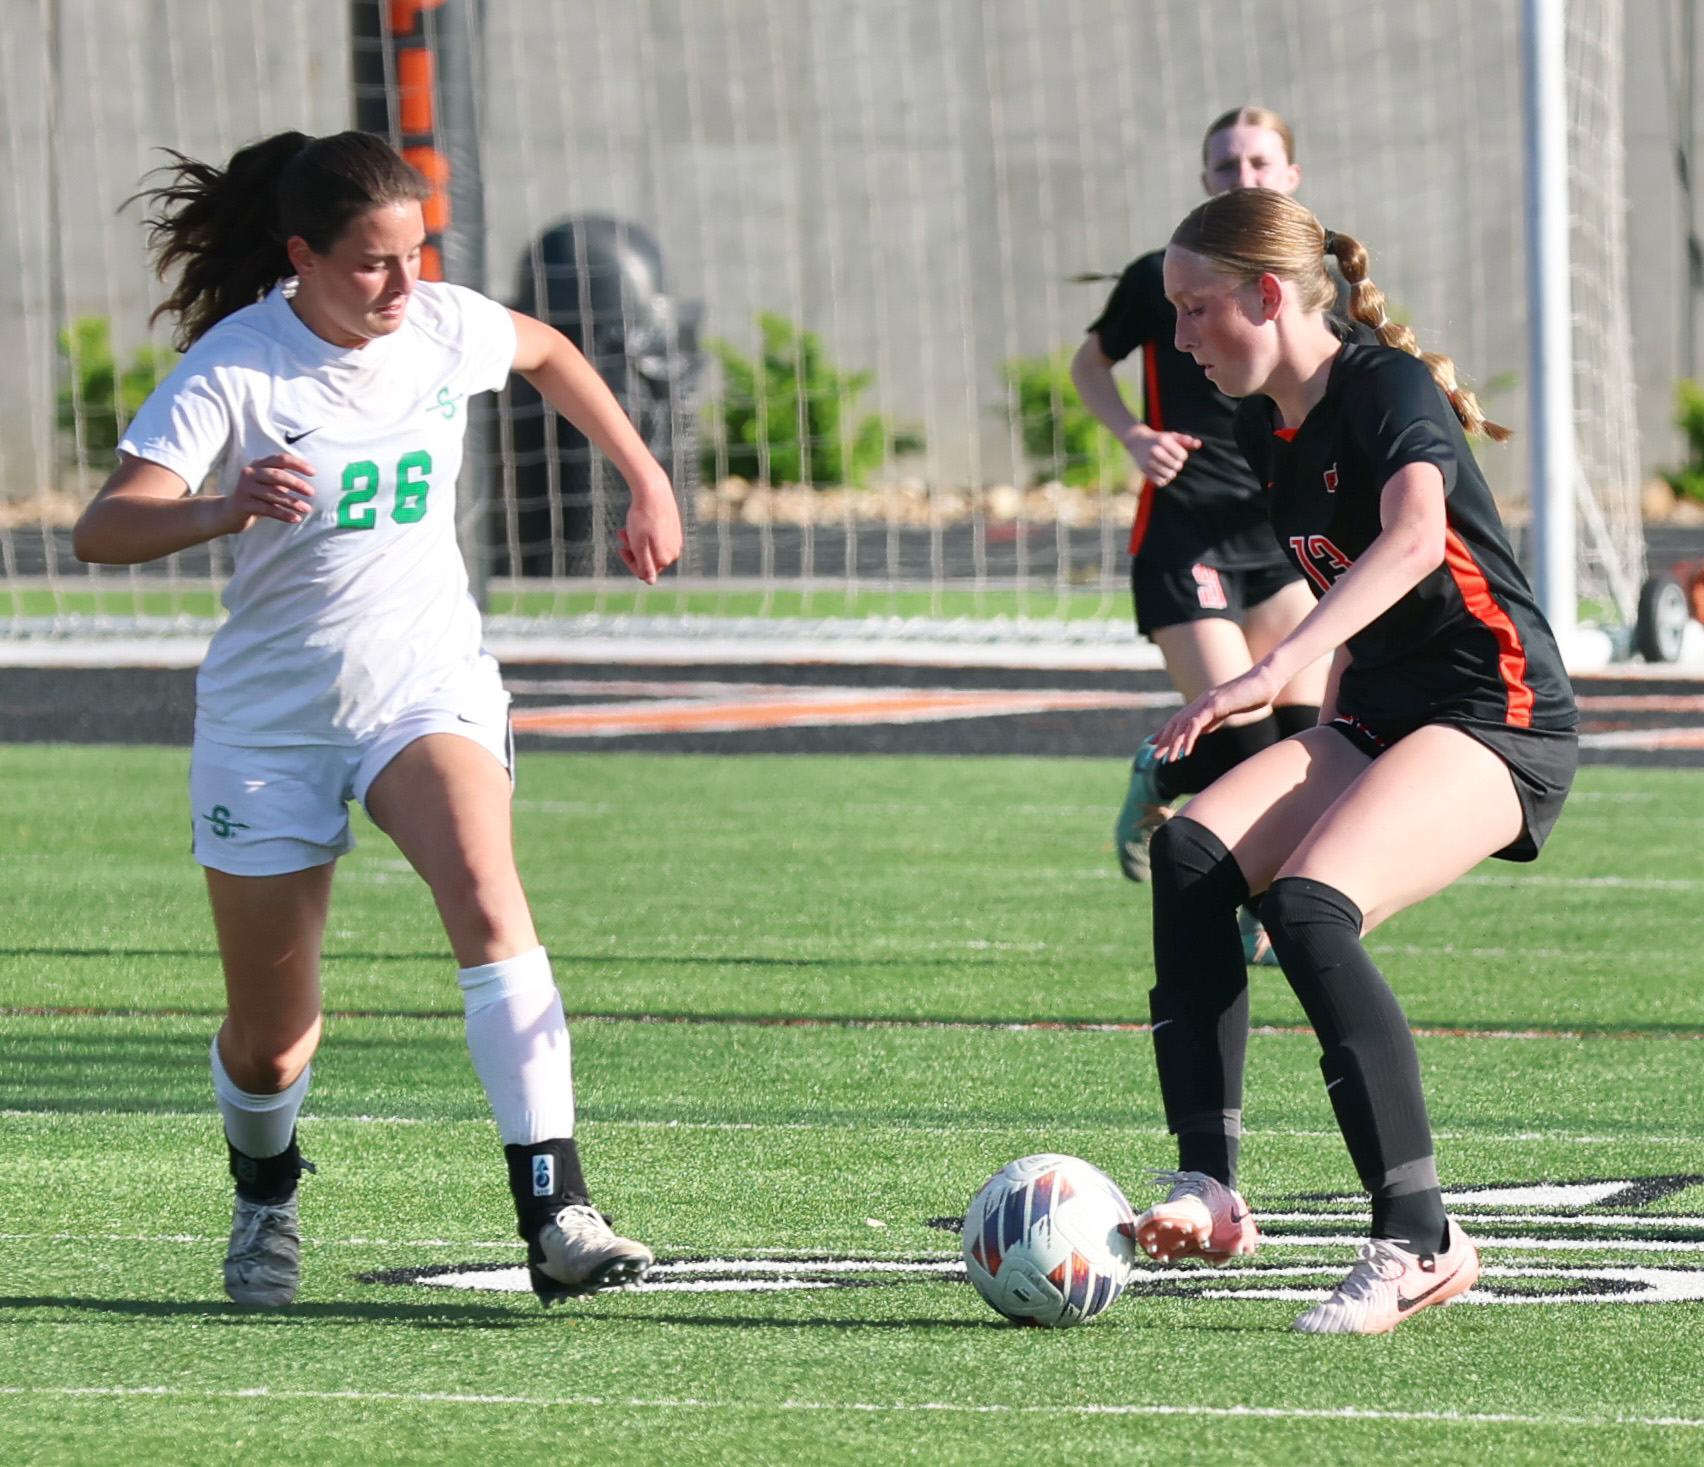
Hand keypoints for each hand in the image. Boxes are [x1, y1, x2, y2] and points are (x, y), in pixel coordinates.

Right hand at [223, 453, 314, 532]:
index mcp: (259, 464)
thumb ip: (285, 479)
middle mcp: (250, 472)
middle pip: (277, 475)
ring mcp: (245, 487)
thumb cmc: (257, 496)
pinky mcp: (243, 503)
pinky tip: (296, 519)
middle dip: (297, 484)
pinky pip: (267, 509)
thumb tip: (310, 484)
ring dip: (292, 502)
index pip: (280, 459)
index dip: (298, 464)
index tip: (314, 473)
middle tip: (312, 492)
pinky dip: (283, 514)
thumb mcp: (270, 484)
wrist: (230, 512)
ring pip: (273, 494)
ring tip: (307, 509)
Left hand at [618, 477, 682, 583]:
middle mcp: (674, 552)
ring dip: (636, 541)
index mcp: (666, 558)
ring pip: (651, 547)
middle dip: (633, 551)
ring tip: (626, 528)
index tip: (621, 549)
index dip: (631, 563)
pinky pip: (657, 538)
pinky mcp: (674, 529)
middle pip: (649, 560)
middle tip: (622, 535)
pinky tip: (636, 522)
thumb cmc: (643, 517)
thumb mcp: (639, 544)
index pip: (645, 572)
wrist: (653, 490)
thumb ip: (645, 565)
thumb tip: (650, 582)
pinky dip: (645, 534)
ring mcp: (675, 540)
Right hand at [1127, 428, 1201, 486]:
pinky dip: (1163, 480)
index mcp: (1163, 441)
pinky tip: (1162, 475)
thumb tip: (1199, 444)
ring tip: (1169, 469)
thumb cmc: (1158, 439)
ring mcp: (1148, 461)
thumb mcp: (1171, 436)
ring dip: (1171, 474)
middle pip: (1176, 466)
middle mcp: (1155, 451)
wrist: (1136, 441)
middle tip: (1173, 463)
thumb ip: (1185, 440)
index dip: (1182, 457)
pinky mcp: (1144, 470)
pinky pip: (1159, 481)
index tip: (1178, 455)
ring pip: (1169, 475)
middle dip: (1177, 465)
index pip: (1182, 456)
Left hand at [1150, 663, 1285, 762]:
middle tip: (1154, 756)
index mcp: (1203, 704)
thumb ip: (1213, 719)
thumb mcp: (1228, 711)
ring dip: (1175, 743)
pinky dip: (1189, 738)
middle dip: (1164, 740)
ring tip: (1169, 760)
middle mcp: (1200, 702)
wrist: (1264, 682)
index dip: (1166, 731)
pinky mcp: (1214, 705)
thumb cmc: (1251, 696)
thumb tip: (1202, 728)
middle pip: (1176, 722)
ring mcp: (1206, 702)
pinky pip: (1196, 724)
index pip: (1179, 719)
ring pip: (1183, 724)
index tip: (1154, 743)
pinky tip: (1185, 752)